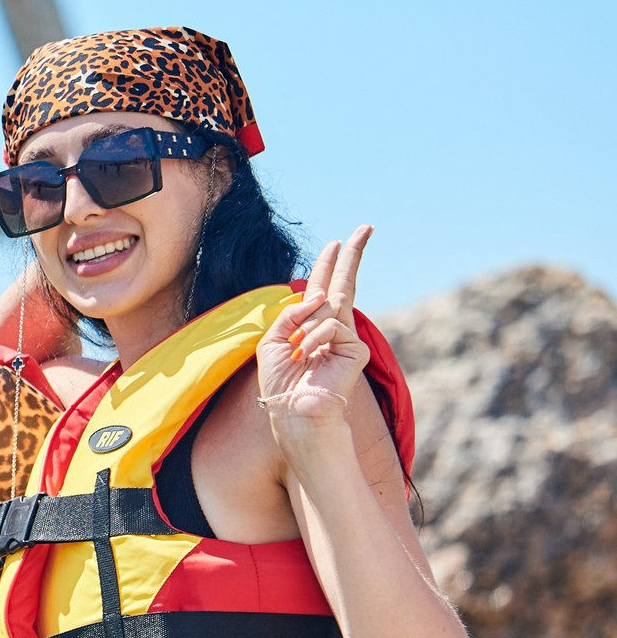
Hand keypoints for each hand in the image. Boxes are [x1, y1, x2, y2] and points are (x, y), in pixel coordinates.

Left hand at [257, 225, 373, 451]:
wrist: (292, 410)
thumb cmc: (280, 381)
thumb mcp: (271, 340)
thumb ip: (289, 314)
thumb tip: (315, 297)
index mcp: (309, 324)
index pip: (321, 288)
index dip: (327, 265)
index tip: (336, 242)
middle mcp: (331, 326)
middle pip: (344, 283)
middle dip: (352, 255)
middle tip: (365, 227)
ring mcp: (346, 337)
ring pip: (328, 307)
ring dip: (304, 328)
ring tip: (297, 354)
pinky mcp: (355, 348)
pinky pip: (331, 326)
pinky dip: (313, 338)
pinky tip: (307, 356)